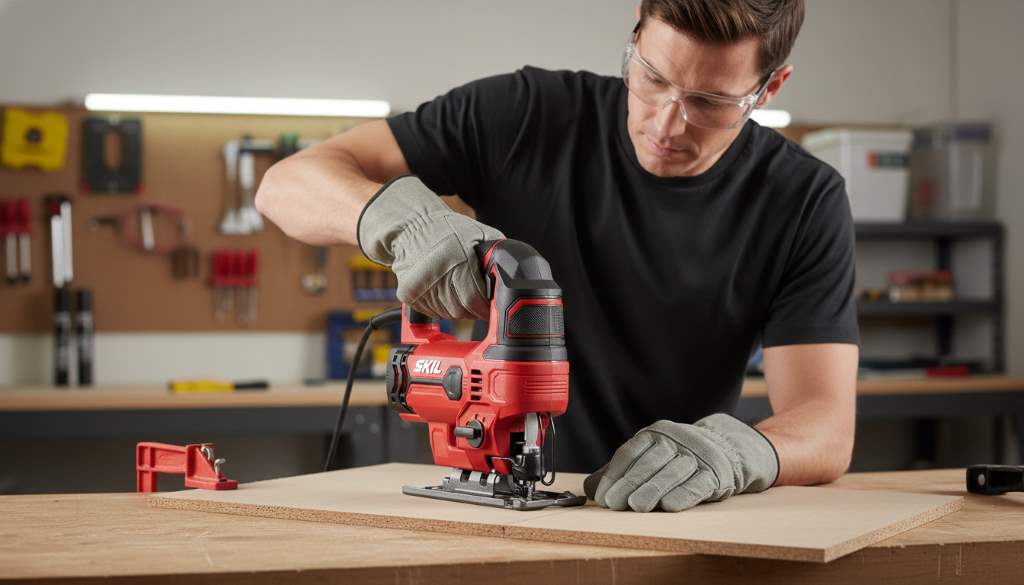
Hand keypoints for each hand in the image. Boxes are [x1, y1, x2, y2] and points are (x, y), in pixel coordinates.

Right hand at [357, 176, 503, 318]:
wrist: (411, 226)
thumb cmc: (448, 229)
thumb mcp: (480, 233)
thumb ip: (498, 255)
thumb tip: (512, 278)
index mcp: (457, 255)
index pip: (475, 298)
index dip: (486, 306)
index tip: (491, 305)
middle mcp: (436, 271)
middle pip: (463, 310)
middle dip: (475, 308)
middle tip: (478, 297)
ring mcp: (420, 285)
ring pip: (449, 314)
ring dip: (458, 308)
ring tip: (458, 289)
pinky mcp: (408, 294)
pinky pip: (433, 312)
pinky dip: (442, 307)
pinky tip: (443, 290)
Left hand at [584, 414, 778, 512]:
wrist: (729, 449)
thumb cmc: (680, 457)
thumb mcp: (652, 456)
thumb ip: (623, 471)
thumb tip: (590, 488)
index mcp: (655, 434)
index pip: (630, 452)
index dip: (614, 474)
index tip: (602, 495)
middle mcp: (675, 441)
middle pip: (648, 463)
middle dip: (629, 484)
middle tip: (613, 504)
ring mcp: (697, 455)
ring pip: (671, 473)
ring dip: (652, 491)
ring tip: (635, 507)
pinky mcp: (716, 472)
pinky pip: (698, 484)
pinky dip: (683, 495)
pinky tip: (669, 506)